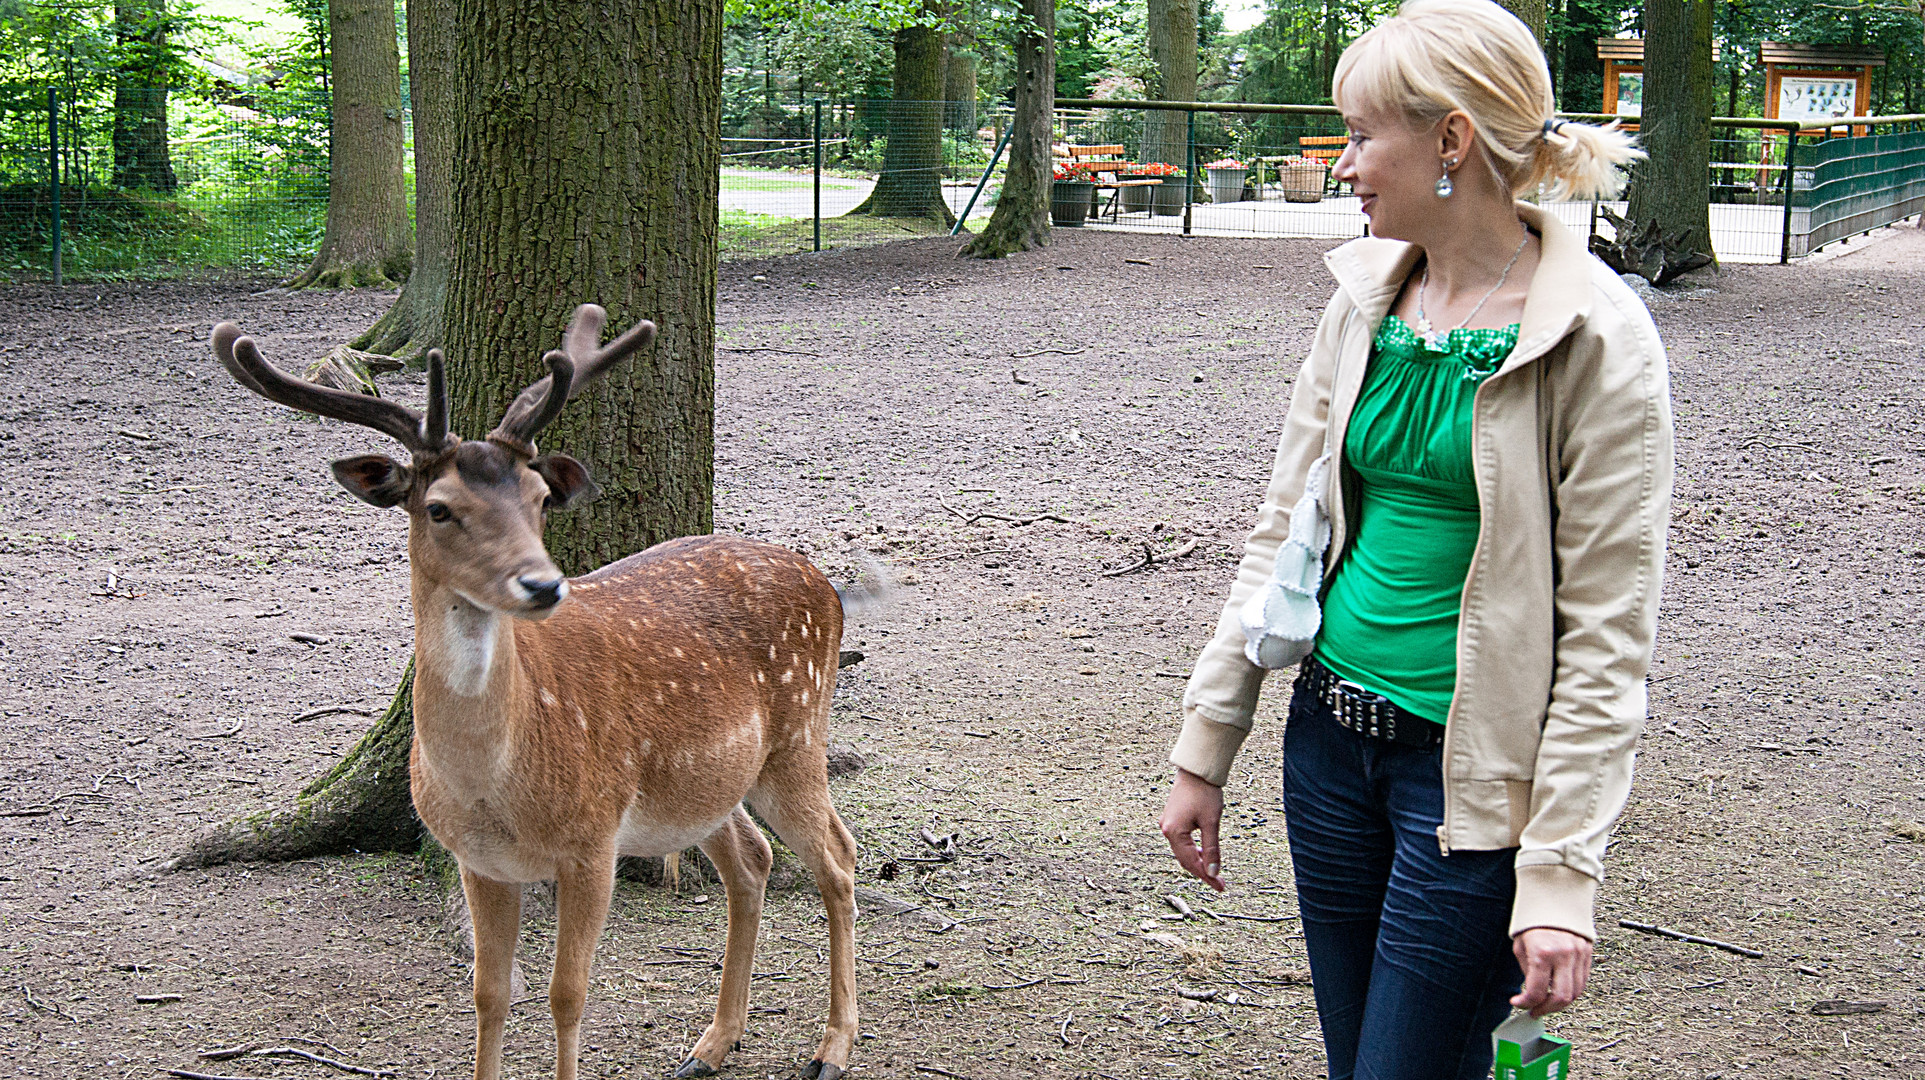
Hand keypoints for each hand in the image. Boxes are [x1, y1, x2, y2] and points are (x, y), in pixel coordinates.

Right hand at [1158, 768, 1226, 891]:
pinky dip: (1192, 851)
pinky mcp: (1172, 819)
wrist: (1196, 769)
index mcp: (1174, 832)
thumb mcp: (1212, 823)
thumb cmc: (1205, 793)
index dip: (1206, 876)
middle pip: (1184, 859)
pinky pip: (1181, 842)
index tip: (1220, 887)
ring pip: (1182, 852)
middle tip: (1219, 883)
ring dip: (1197, 862)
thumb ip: (1212, 849)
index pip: (1191, 862)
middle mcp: (1167, 830)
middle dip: (1202, 872)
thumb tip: (1213, 872)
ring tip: (1214, 871)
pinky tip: (1204, 854)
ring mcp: (1167, 824)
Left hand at [1510, 927, 1591, 1016]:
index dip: (1526, 1003)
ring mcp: (1579, 955)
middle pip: (1561, 998)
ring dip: (1560, 1003)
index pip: (1536, 992)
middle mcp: (1564, 955)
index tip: (1518, 1004)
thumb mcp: (1520, 944)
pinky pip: (1583, 981)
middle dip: (1546, 1009)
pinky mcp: (1588, 953)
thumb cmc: (1533, 919)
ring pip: (1576, 993)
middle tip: (1535, 1010)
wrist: (1554, 897)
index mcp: (1543, 953)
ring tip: (1546, 1002)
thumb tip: (1531, 993)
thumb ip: (1527, 971)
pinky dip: (1571, 991)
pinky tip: (1558, 989)